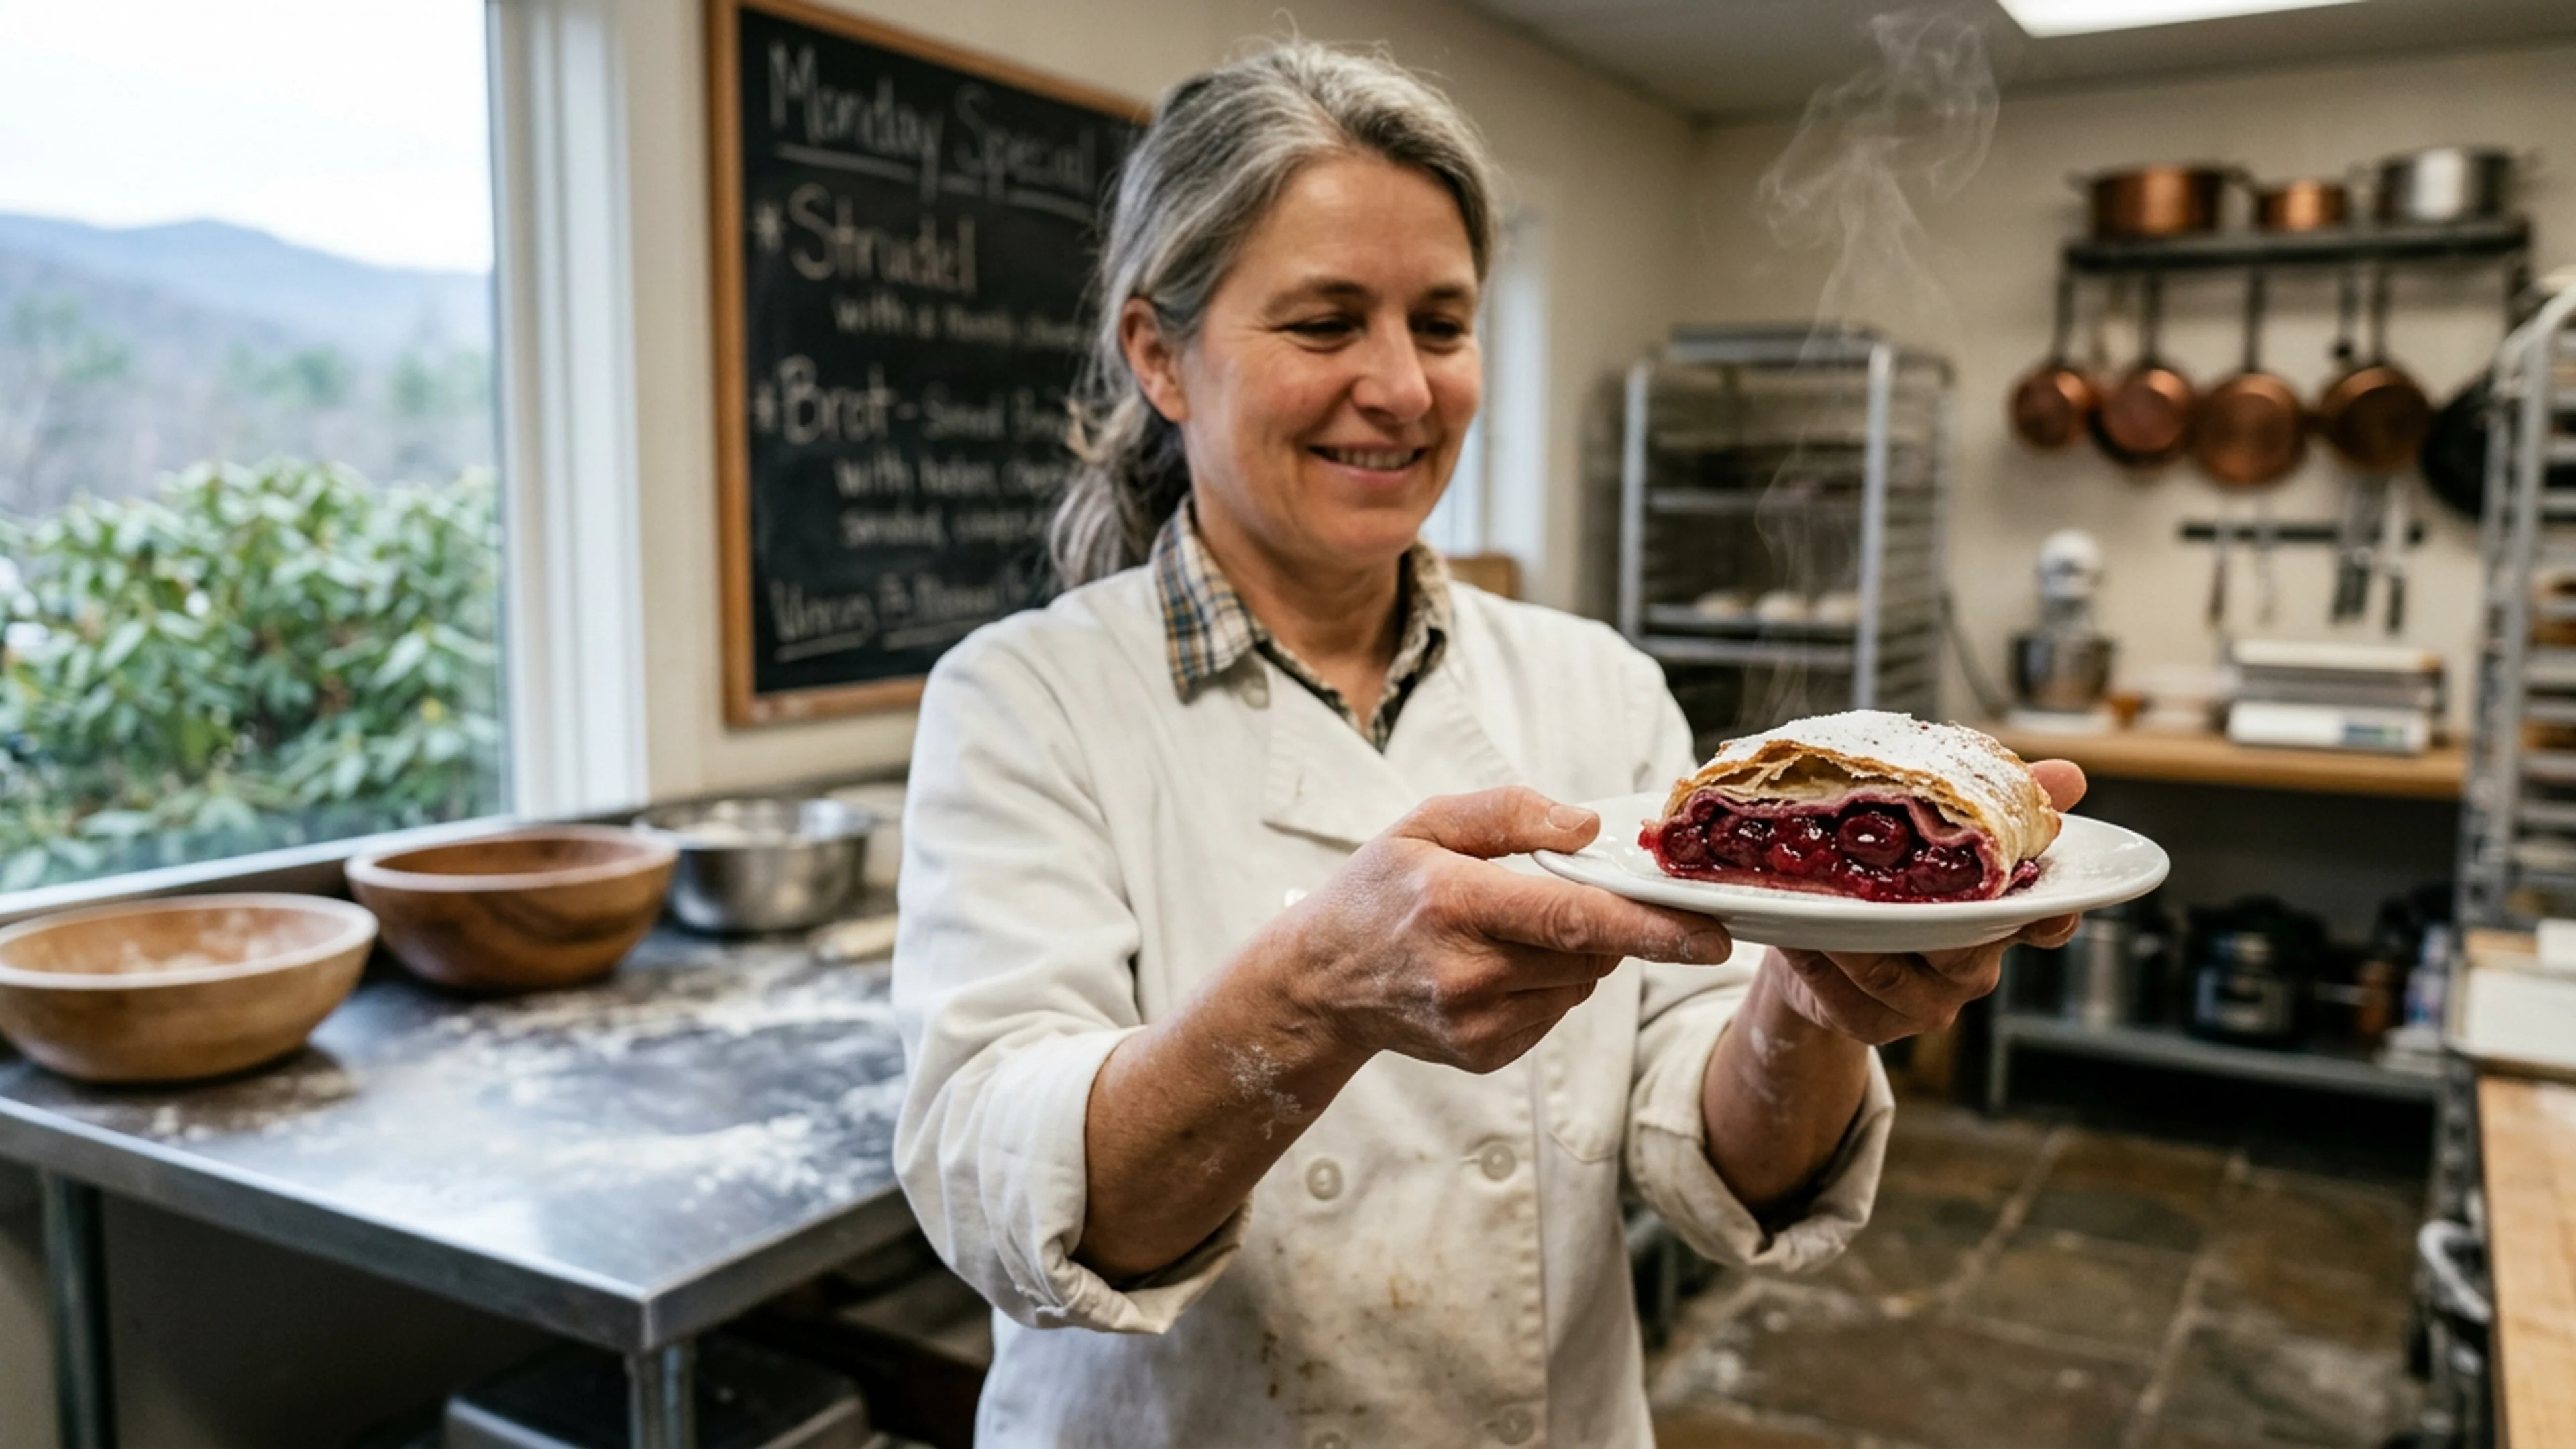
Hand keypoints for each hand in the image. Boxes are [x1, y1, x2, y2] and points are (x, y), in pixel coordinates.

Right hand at [1271, 786, 1735, 1073]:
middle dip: (1607, 923)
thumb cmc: (1377, 891)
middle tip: (1572, 896)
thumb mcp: (1423, 824)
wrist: (1319, 983)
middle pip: (1589, 951)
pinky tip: (1497, 967)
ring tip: (1511, 931)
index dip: (1650, 927)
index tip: (1712, 932)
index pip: (1572, 918)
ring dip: (1574, 952)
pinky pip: (1554, 1012)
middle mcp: (1467, 973)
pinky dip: (1547, 984)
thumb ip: (1508, 814)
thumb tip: (1588, 826)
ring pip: (1579, 983)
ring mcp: (1476, 1023)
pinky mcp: (1485, 1053)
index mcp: (1455, 904)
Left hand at [1766, 759, 2088, 1045]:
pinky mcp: (1874, 1025)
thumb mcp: (1934, 834)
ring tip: (1815, 897)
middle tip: (1883, 878)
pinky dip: (1815, 963)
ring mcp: (1926, 1003)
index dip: (2051, 915)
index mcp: (1999, 921)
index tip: (2048, 904)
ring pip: (1892, 972)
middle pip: (1960, 947)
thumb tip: (2070, 775)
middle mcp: (1971, 967)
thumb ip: (1997, 800)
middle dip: (1921, 911)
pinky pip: (1844, 996)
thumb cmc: (1888, 881)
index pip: (2046, 923)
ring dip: (1851, 934)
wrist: (1819, 948)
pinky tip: (1792, 934)